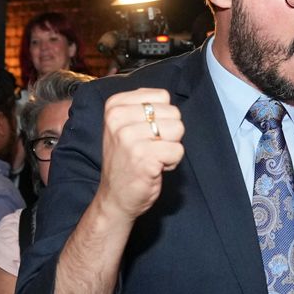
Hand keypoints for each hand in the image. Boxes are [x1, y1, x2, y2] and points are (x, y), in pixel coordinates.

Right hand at [95, 88, 184, 220]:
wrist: (114, 197)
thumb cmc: (125, 160)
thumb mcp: (123, 125)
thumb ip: (142, 107)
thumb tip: (165, 98)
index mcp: (115, 106)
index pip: (162, 96)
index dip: (162, 116)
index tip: (145, 133)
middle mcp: (119, 119)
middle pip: (173, 112)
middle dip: (169, 132)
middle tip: (151, 148)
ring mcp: (130, 138)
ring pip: (178, 129)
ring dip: (171, 147)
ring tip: (153, 157)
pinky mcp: (144, 157)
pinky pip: (178, 150)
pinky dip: (172, 162)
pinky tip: (155, 168)